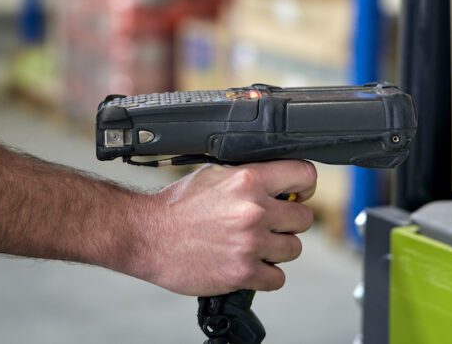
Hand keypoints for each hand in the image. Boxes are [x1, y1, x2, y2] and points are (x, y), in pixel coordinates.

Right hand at [135, 160, 316, 295]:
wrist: (148, 235)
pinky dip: (266, 275)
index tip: (297, 194)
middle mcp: (253, 210)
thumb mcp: (214, 174)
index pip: (303, 175)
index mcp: (248, 180)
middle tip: (270, 224)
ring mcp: (250, 244)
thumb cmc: (177, 206)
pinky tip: (248, 264)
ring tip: (254, 245)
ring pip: (293, 249)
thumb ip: (248, 176)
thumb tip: (276, 180)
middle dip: (289, 222)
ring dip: (277, 249)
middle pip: (304, 218)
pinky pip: (277, 278)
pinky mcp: (242, 273)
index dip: (303, 185)